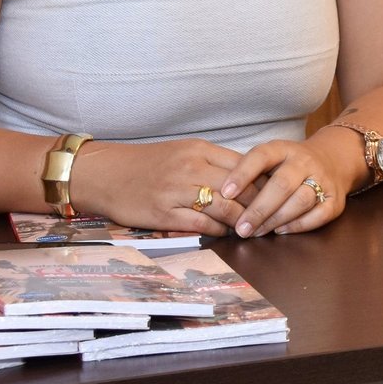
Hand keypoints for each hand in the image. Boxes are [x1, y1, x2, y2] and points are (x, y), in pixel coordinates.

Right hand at [71, 139, 258, 235]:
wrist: (106, 174)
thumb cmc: (148, 164)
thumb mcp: (183, 152)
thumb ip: (213, 162)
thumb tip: (248, 177)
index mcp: (199, 150)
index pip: (245, 165)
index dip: (263, 183)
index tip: (276, 195)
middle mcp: (191, 168)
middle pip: (241, 188)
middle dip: (260, 205)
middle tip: (272, 218)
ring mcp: (178, 191)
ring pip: (225, 208)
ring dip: (243, 222)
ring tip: (253, 229)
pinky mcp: (165, 214)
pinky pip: (202, 224)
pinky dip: (219, 231)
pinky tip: (225, 233)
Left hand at [221, 138, 353, 237]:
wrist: (333, 160)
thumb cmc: (289, 166)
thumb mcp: (271, 159)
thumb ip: (250, 173)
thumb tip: (221, 199)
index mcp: (283, 149)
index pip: (261, 156)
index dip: (242, 174)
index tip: (225, 192)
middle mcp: (304, 161)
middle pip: (282, 184)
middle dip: (259, 209)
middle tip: (241, 228)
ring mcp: (323, 180)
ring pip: (300, 200)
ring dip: (276, 219)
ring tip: (258, 232)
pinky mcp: (336, 199)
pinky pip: (318, 215)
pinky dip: (298, 225)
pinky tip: (281, 230)